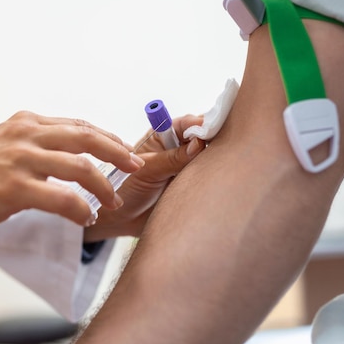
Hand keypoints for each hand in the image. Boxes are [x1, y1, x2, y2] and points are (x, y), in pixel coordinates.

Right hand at [0, 111, 144, 234]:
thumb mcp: (8, 146)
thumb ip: (39, 145)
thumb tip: (77, 157)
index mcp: (27, 123)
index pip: (79, 126)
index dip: (109, 138)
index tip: (127, 153)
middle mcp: (26, 134)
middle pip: (87, 137)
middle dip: (118, 153)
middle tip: (136, 168)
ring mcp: (20, 159)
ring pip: (80, 166)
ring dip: (104, 186)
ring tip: (113, 202)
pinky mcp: (12, 186)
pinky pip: (62, 197)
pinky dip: (81, 208)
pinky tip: (87, 217)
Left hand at [83, 115, 204, 241]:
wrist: (122, 219)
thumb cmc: (126, 189)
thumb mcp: (147, 171)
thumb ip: (171, 158)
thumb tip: (198, 144)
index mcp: (163, 137)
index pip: (187, 124)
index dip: (201, 124)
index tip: (212, 129)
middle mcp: (178, 150)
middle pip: (204, 138)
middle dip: (213, 141)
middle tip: (220, 148)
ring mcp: (188, 168)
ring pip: (209, 159)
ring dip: (214, 162)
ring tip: (215, 167)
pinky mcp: (193, 186)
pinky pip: (209, 180)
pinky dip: (213, 180)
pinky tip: (215, 182)